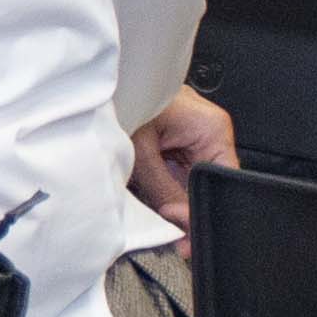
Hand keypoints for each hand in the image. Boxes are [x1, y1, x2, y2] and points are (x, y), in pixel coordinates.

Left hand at [126, 86, 239, 232]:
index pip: (223, 183)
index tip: (184, 232)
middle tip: (165, 229)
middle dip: (184, 209)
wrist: (93, 84)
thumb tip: (177, 221)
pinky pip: (172, 174)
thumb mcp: (141, 151)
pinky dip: (159, 185)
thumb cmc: (122, 97)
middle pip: (205, 187)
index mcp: (212, 129)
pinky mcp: (171, 142)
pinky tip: (144, 188)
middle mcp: (206, 134)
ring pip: (187, 184)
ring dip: (169, 197)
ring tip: (148, 199)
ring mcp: (189, 138)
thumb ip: (163, 189)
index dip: (203, 210)